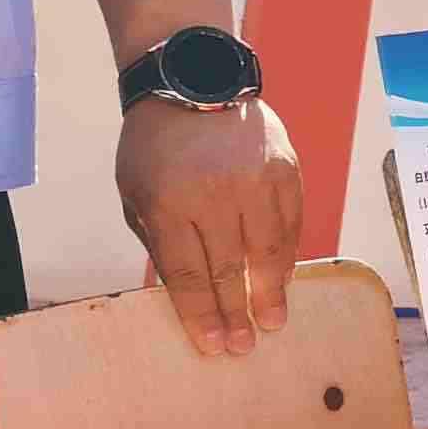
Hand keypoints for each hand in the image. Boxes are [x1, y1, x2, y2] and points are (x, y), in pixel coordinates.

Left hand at [120, 95, 307, 355]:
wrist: (193, 80)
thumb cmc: (156, 146)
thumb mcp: (137, 193)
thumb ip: (160, 241)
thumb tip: (185, 294)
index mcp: (169, 202)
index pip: (189, 273)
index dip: (201, 315)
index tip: (212, 345)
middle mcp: (215, 194)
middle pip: (229, 270)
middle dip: (235, 314)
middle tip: (243, 348)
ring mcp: (256, 180)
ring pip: (267, 251)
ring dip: (269, 292)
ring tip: (272, 322)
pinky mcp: (285, 169)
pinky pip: (290, 224)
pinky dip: (286, 256)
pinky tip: (281, 280)